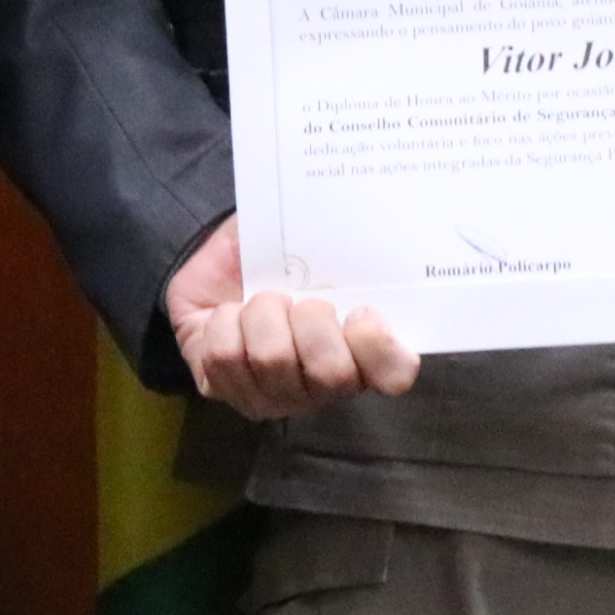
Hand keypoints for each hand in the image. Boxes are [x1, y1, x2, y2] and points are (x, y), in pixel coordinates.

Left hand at [166, 216, 419, 417]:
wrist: (220, 267)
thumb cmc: (279, 256)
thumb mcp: (315, 242)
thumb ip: (342, 242)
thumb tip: (354, 219)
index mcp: (361, 350)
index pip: (395, 374)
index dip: (379, 346)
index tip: (363, 310)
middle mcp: (322, 386)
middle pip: (331, 372)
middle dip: (310, 320)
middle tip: (298, 298)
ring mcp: (273, 395)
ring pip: (273, 359)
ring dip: (261, 313)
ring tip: (257, 301)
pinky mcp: (226, 390)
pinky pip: (225, 358)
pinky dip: (224, 322)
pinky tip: (230, 316)